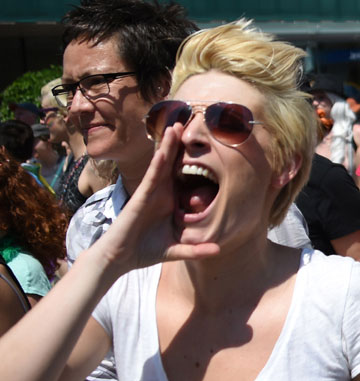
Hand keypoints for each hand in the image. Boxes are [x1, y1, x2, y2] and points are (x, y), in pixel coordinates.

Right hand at [95, 123, 219, 276]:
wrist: (119, 258)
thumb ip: (196, 249)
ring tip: (176, 126)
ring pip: (161, 165)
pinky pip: (151, 178)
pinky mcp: (140, 197)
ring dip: (168, 146)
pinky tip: (164, 151)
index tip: (208, 144)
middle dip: (180, 144)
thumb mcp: (176, 250)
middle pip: (172, 163)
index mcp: (171, 200)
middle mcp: (161, 192)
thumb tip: (219, 250)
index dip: (193, 159)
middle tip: (190, 122)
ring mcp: (150, 193)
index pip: (184, 176)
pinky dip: (157, 164)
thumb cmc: (145, 251)